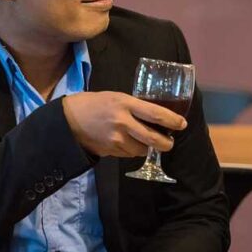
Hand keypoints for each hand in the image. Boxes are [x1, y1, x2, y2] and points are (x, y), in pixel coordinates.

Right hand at [62, 91, 186, 157]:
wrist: (69, 120)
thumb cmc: (96, 103)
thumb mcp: (117, 97)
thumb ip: (134, 106)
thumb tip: (156, 117)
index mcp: (126, 104)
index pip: (155, 114)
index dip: (172, 121)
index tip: (182, 124)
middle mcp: (122, 122)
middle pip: (152, 138)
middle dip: (166, 143)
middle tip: (170, 142)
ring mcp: (116, 139)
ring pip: (141, 149)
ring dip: (147, 148)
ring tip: (145, 141)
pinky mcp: (110, 151)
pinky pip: (129, 154)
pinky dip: (133, 150)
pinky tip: (128, 142)